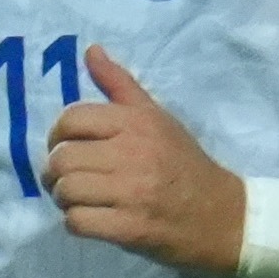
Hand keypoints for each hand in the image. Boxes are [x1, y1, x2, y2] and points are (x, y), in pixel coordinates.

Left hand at [38, 44, 242, 272]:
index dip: (58, 136)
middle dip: (56, 173)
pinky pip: (77, 222)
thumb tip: (90, 50)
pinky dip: (77, 223)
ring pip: (66, 190)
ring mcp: (132, 192)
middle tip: (71, 178)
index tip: (68, 147)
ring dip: (65, 199)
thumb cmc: (183, 163)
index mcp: (137, 122)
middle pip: (61, 158)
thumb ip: (119, 84)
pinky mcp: (130, 228)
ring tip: (82, 199)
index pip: (71, 119)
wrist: (221, 215)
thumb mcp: (156, 117)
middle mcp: (133, 153)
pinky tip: (93, 218)